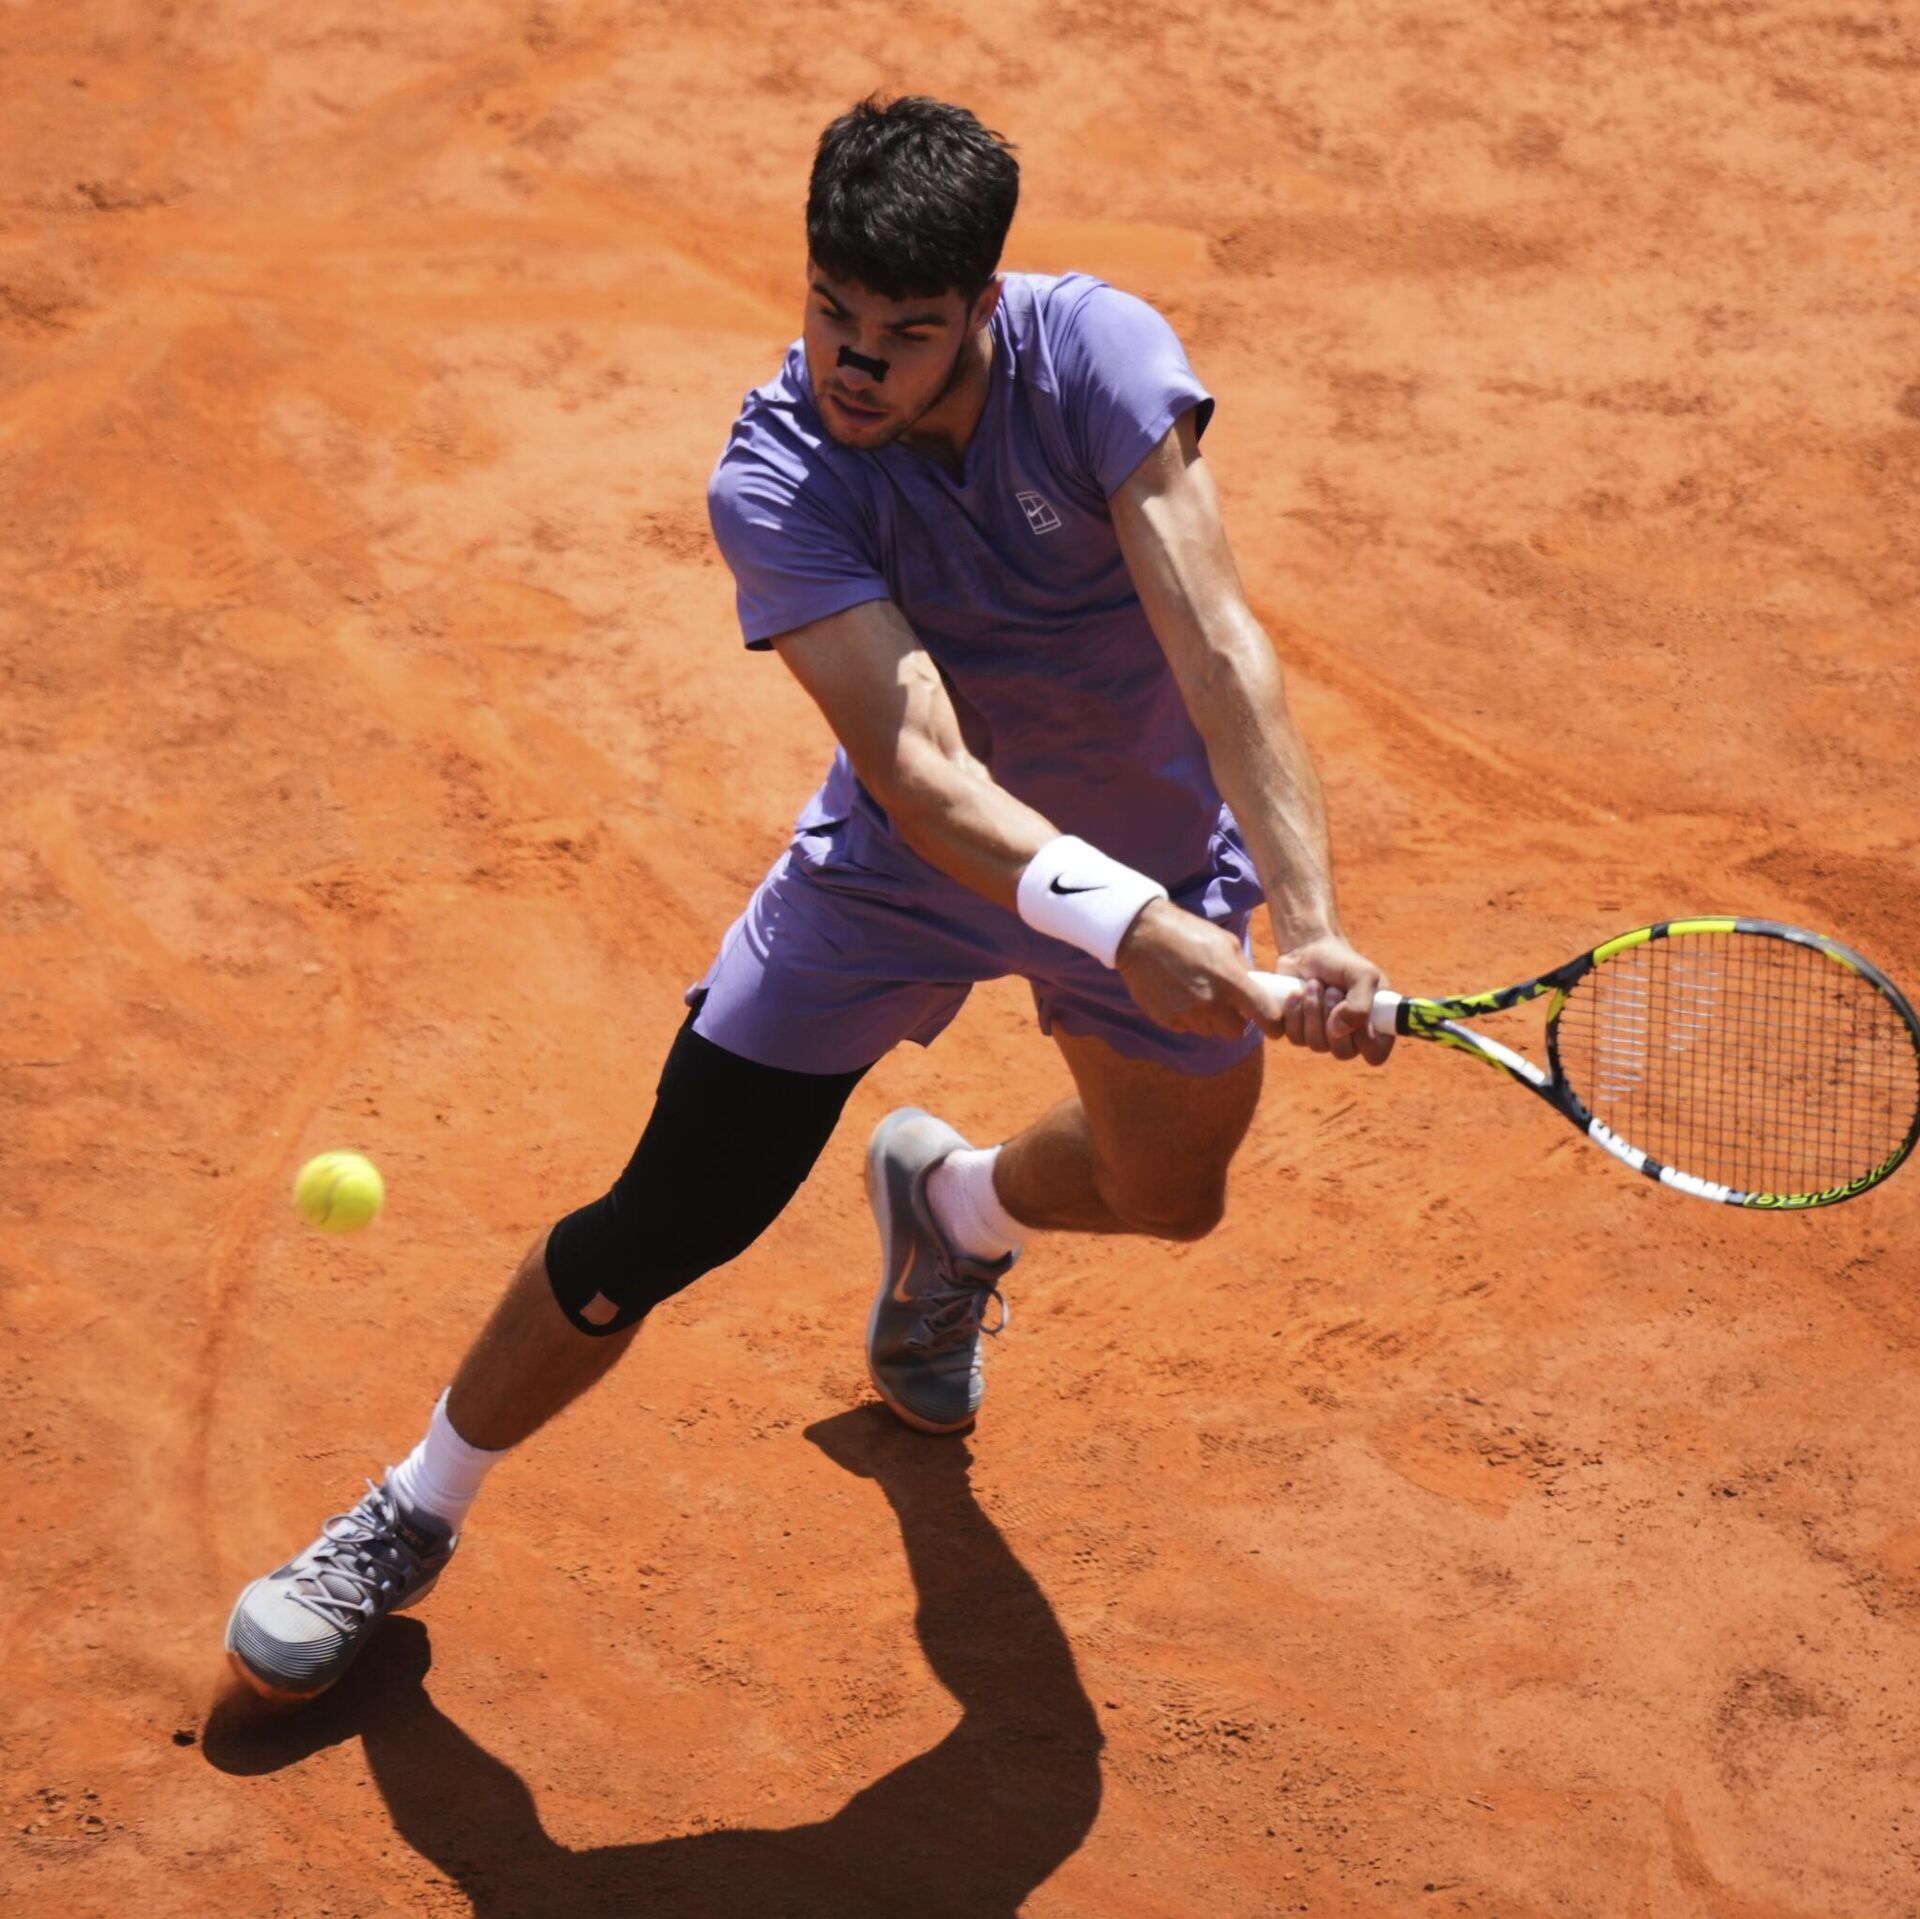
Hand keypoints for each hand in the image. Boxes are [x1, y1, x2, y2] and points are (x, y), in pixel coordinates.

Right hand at [1116, 900, 1285, 1041]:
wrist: (1141, 935)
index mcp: (1231, 980)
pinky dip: (1186, 1017)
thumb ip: (1243, 969)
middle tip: (1226, 1006)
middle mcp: (1210, 1002)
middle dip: (1234, 1021)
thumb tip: (1255, 990)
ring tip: (1197, 994)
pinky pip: (1185, 1027)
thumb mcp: (1225, 942)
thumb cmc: (1187, 933)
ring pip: (1209, 1031)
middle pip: (1235, 1032)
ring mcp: (1187, 1013)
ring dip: (1209, 1019)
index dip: (1273, 1025)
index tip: (1273, 1026)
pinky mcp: (1166, 1019)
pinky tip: (1178, 995)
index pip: (1265, 1015)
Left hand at [1268, 931, 1393, 1064]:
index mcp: (1374, 1026)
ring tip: (1313, 984)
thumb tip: (1339, 1031)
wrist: (1307, 951)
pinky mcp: (1298, 1032)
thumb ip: (1360, 1004)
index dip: (1366, 1041)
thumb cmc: (1341, 963)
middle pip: (1342, 1052)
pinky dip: (1293, 1012)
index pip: (1375, 1054)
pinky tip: (1295, 993)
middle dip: (1333, 1016)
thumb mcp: (1363, 974)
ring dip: (1313, 1009)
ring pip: (1316, 1044)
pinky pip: (1294, 1038)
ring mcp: (1323, 1037)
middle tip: (1332, 990)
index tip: (1358, 1016)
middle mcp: (1350, 1037)